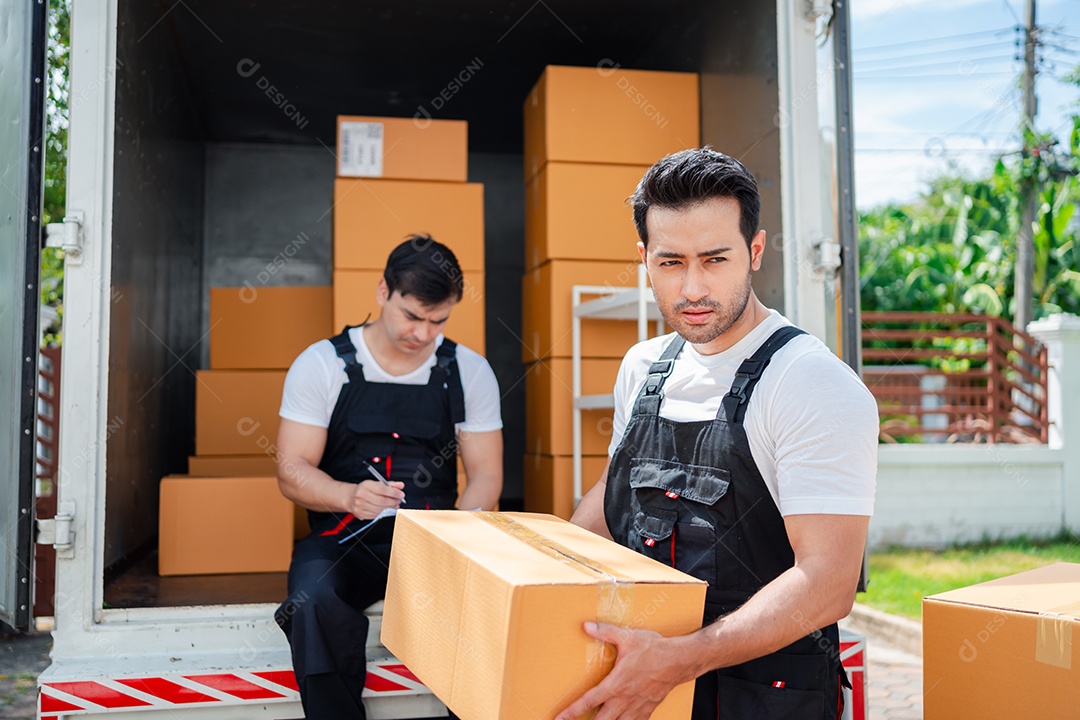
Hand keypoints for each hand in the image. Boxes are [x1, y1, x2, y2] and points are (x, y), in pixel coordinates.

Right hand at [346, 480, 404, 519]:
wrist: (351, 497)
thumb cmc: (366, 490)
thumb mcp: (376, 483)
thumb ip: (390, 484)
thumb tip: (401, 485)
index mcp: (366, 485)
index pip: (382, 489)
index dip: (394, 493)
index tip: (401, 494)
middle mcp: (361, 495)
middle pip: (382, 501)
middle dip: (393, 502)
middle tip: (399, 501)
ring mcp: (360, 506)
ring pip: (379, 510)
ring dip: (390, 508)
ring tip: (395, 505)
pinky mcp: (360, 514)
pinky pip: (376, 515)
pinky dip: (384, 513)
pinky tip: (387, 510)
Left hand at [555, 622, 692, 719]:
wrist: (679, 660)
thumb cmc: (654, 649)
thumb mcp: (628, 637)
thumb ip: (605, 632)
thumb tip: (586, 626)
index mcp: (616, 684)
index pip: (588, 701)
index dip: (572, 711)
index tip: (559, 718)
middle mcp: (624, 700)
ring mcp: (637, 707)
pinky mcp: (648, 709)